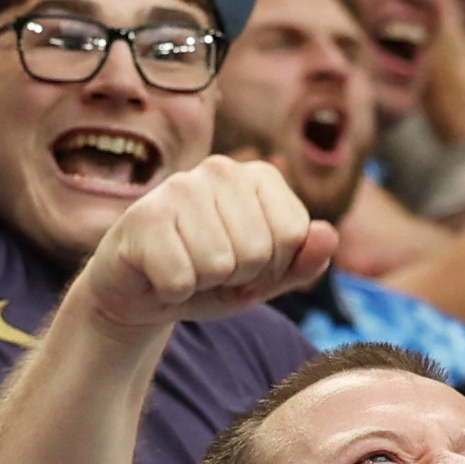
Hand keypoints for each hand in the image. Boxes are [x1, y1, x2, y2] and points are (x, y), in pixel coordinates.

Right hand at [75, 152, 332, 331]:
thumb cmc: (205, 278)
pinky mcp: (144, 217)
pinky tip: (160, 275)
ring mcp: (179, 188)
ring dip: (203, 285)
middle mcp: (220, 170)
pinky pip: (182, 279)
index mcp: (258, 176)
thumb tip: (328, 235)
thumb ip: (302, 263)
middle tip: (209, 271)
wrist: (137, 292)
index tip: (243, 266)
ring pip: (220, 265)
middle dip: (237, 279)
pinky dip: (173, 293)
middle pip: (258, 251)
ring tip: (185, 269)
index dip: (272, 268)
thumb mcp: (263, 279)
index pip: (296, 234)